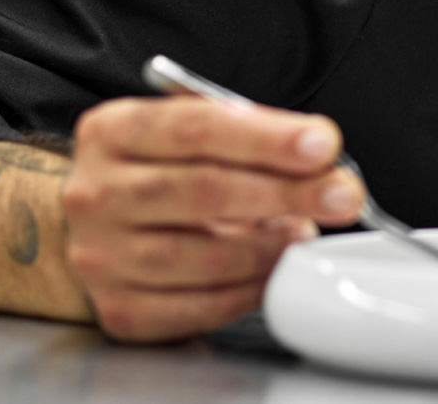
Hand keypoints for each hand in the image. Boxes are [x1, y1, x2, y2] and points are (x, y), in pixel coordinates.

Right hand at [61, 97, 365, 340]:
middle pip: (202, 191)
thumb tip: (320, 158)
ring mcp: (100, 256)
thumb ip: (248, 137)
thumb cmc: (161, 171)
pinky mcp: (119, 309)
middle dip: (285, 192)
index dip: (266, 138)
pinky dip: (248, 290)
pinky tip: (273, 272)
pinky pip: (197, 307)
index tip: (323, 144)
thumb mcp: (190, 134)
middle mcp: (95, 193)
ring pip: (201, 256)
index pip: (196, 128)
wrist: (98, 228)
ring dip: (270, 246)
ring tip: (303, 233)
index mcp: (112, 132)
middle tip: (342, 195)